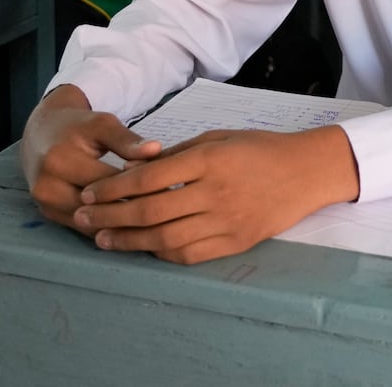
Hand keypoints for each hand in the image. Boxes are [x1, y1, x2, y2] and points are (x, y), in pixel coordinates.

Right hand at [21, 84, 162, 232]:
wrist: (41, 133)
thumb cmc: (78, 126)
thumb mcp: (103, 124)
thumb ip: (128, 140)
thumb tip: (156, 149)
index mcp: (61, 160)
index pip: (108, 182)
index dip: (141, 188)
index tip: (171, 191)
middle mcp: (47, 186)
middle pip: (98, 207)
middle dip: (133, 211)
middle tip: (167, 214)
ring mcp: (45, 204)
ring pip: (90, 223)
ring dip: (120, 225)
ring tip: (154, 224)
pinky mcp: (47, 214)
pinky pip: (81, 227)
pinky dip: (106, 228)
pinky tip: (132, 228)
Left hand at [74, 126, 358, 263]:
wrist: (308, 172)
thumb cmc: (261, 149)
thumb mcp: (219, 137)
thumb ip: (178, 154)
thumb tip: (134, 169)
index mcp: (210, 160)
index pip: (149, 177)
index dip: (113, 187)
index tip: (90, 192)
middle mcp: (215, 192)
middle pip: (150, 211)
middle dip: (109, 215)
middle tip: (83, 216)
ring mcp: (226, 220)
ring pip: (164, 238)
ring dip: (127, 240)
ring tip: (102, 238)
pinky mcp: (236, 242)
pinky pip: (189, 254)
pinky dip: (160, 253)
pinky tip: (143, 248)